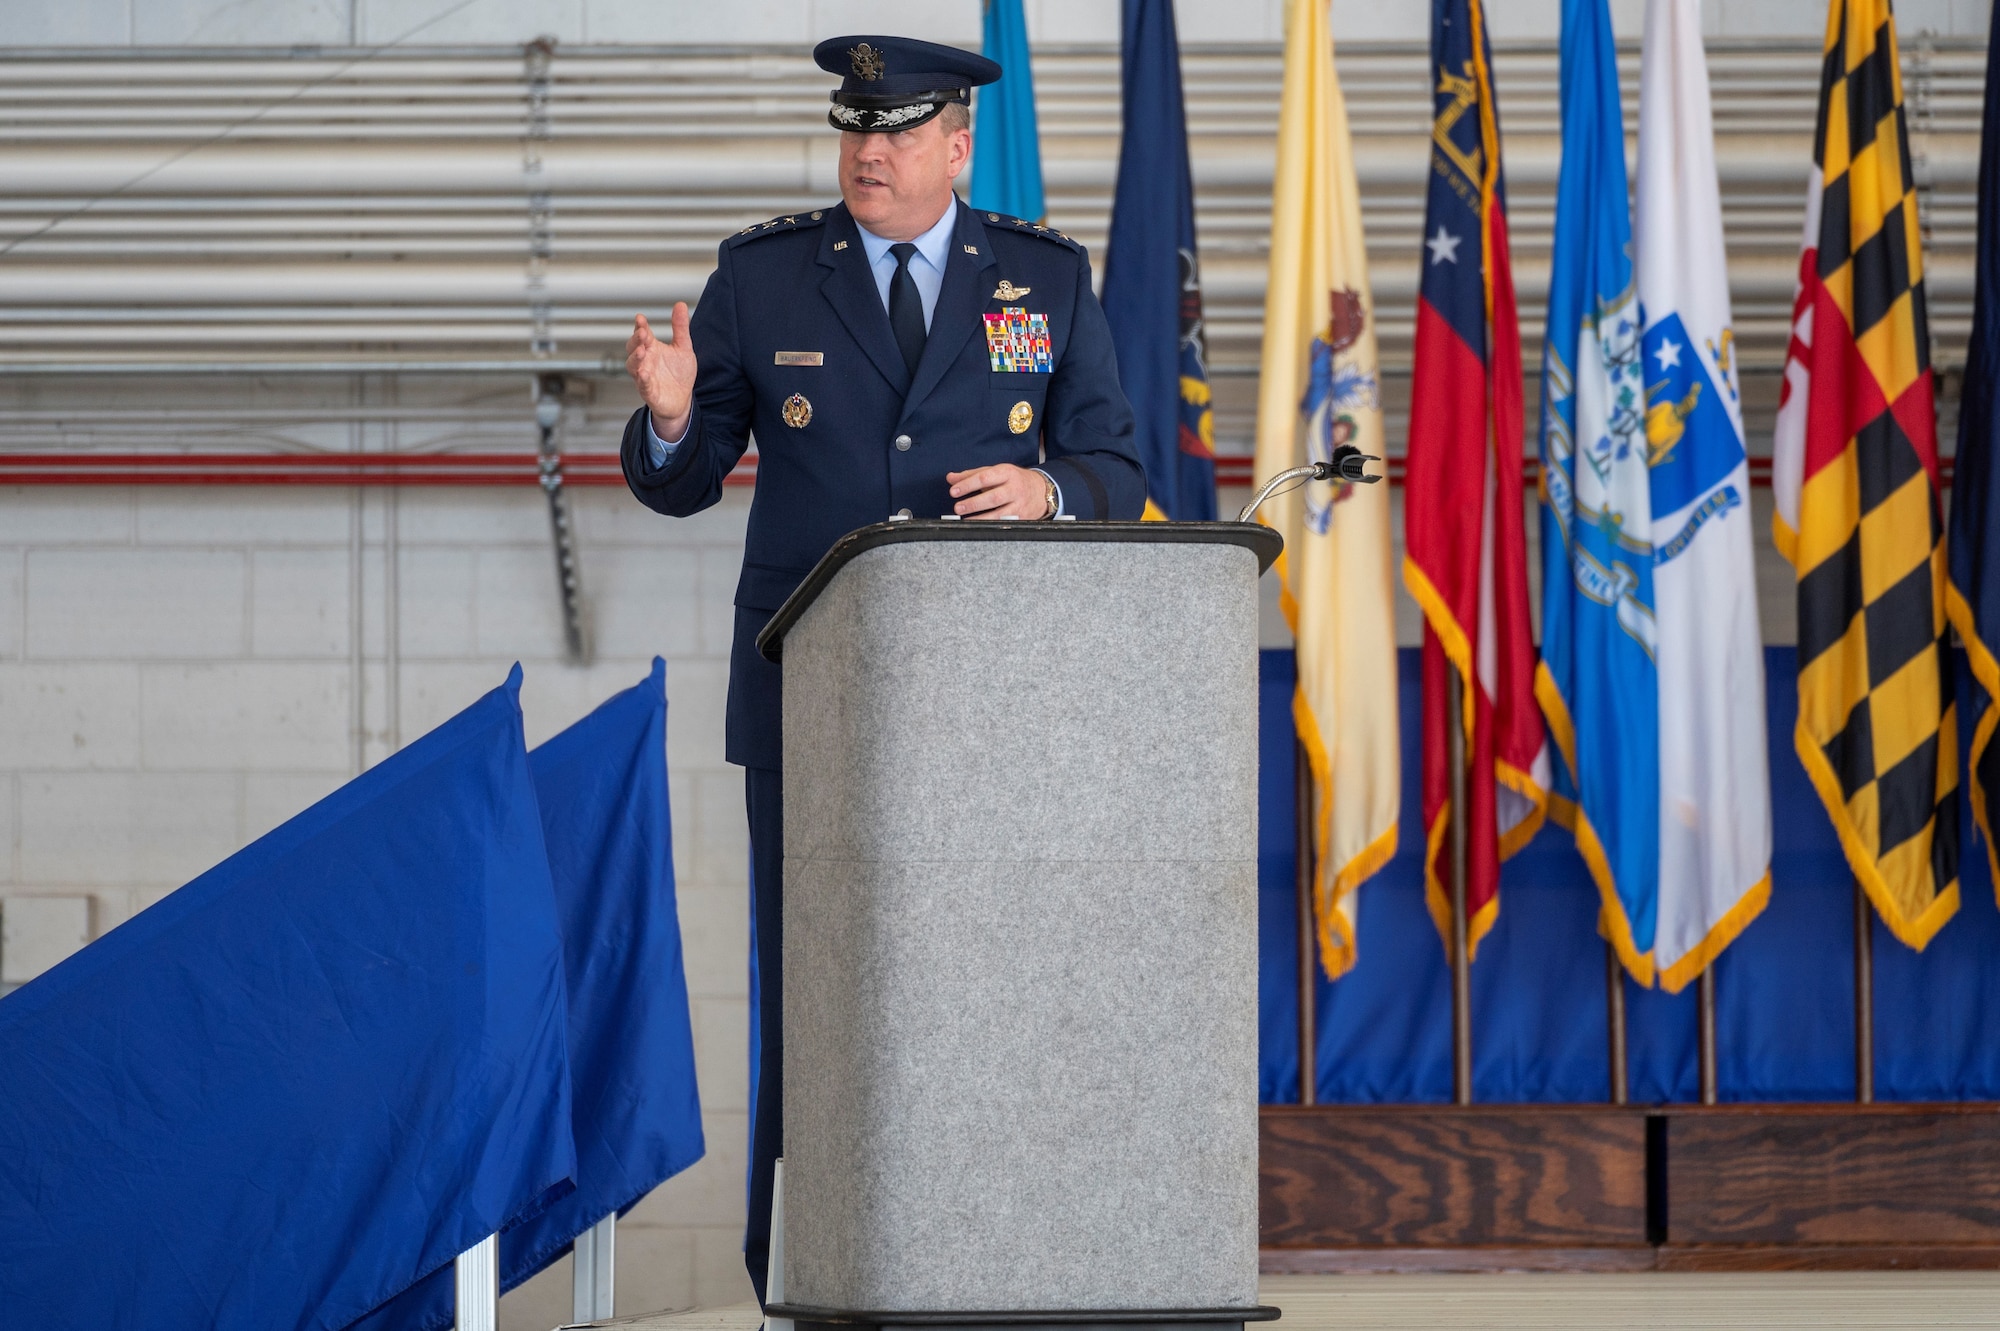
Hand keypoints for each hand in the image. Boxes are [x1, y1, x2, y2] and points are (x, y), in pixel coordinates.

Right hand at [626, 305, 696, 440]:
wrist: (682, 399)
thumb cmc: (679, 373)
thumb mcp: (683, 347)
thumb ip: (680, 328)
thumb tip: (680, 304)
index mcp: (652, 348)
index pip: (642, 334)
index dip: (640, 326)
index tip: (640, 318)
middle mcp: (645, 361)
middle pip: (633, 348)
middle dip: (636, 340)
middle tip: (643, 333)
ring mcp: (644, 376)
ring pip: (633, 366)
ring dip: (635, 358)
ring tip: (641, 351)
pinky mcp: (649, 392)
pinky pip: (642, 385)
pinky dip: (642, 379)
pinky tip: (644, 373)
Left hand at [946, 464, 1051, 519]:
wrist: (1042, 491)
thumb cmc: (1014, 480)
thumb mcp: (995, 472)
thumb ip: (972, 475)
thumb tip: (951, 478)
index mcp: (1006, 472)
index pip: (984, 477)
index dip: (968, 485)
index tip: (954, 491)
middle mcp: (1014, 488)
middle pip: (993, 497)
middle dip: (974, 503)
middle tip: (958, 507)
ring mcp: (1019, 504)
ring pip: (1000, 513)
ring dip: (981, 518)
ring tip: (966, 520)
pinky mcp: (1022, 518)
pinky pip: (1005, 523)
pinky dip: (992, 526)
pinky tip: (980, 527)